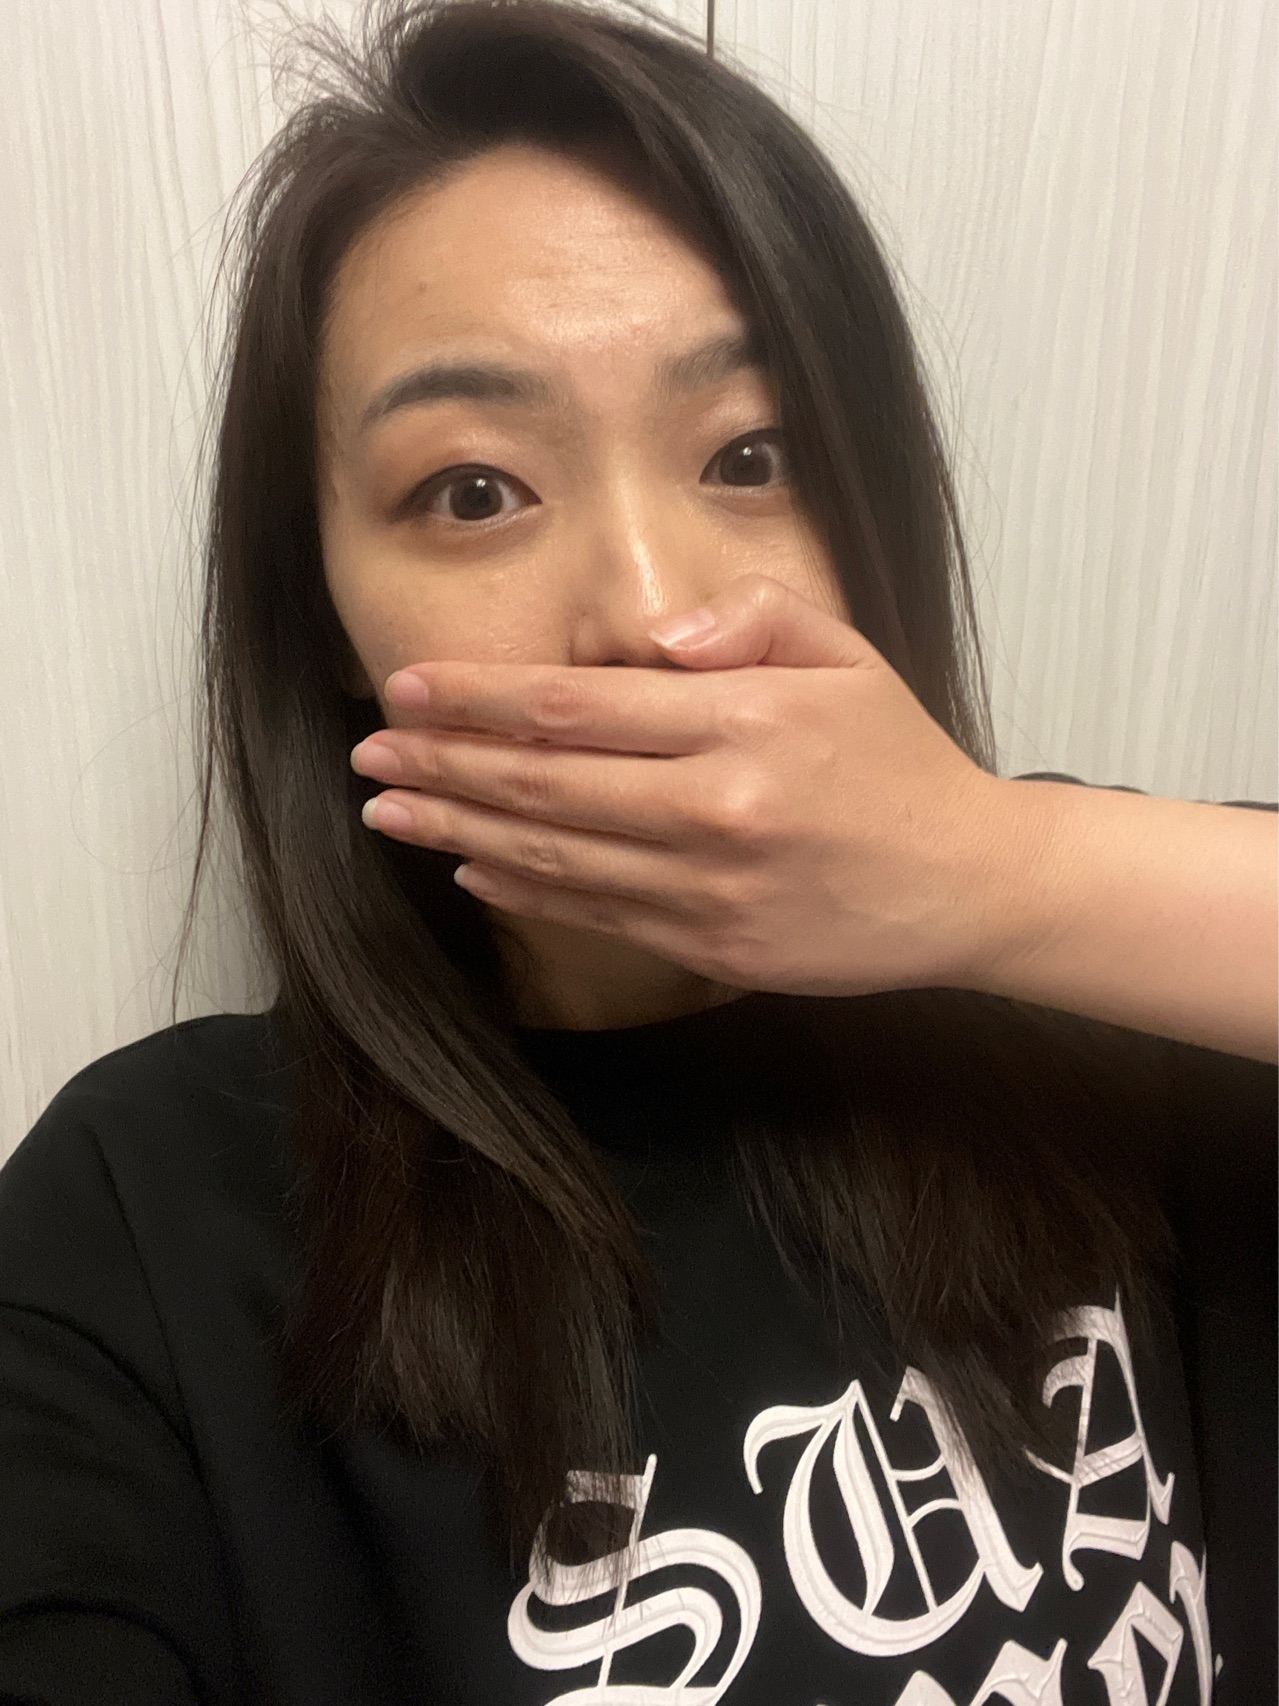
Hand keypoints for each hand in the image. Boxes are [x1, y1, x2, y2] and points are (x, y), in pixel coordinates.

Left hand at [350, 574, 1014, 997]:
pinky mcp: (712, 947)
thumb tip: (654, 641)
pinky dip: (522, 890)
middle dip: (443, 763)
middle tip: (369, 752)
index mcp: (741, 722)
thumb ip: (748, 621)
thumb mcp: (845, 657)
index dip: (478, 698)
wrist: (969, 885)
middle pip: (543, 785)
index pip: (574, 706)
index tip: (408, 689)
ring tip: (389, 808)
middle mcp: (714, 807)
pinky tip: (469, 865)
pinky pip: (595, 913)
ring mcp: (708, 887)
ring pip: (553, 856)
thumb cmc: (901, 762)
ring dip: (458, 828)